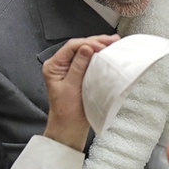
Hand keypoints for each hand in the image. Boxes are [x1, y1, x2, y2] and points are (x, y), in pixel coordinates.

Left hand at [43, 34, 119, 150]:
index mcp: (54, 66)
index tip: (102, 46)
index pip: (71, 47)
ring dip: (100, 46)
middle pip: (79, 46)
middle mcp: (61, 64)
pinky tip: (109, 51)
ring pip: (85, 51)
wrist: (70, 127)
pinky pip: (90, 59)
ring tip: (114, 42)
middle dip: (97, 42)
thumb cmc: (67, 111)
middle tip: (113, 40)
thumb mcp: (72, 87)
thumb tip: (86, 47)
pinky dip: (100, 54)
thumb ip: (79, 66)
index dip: (88, 43)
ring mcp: (70, 68)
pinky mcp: (79, 72)